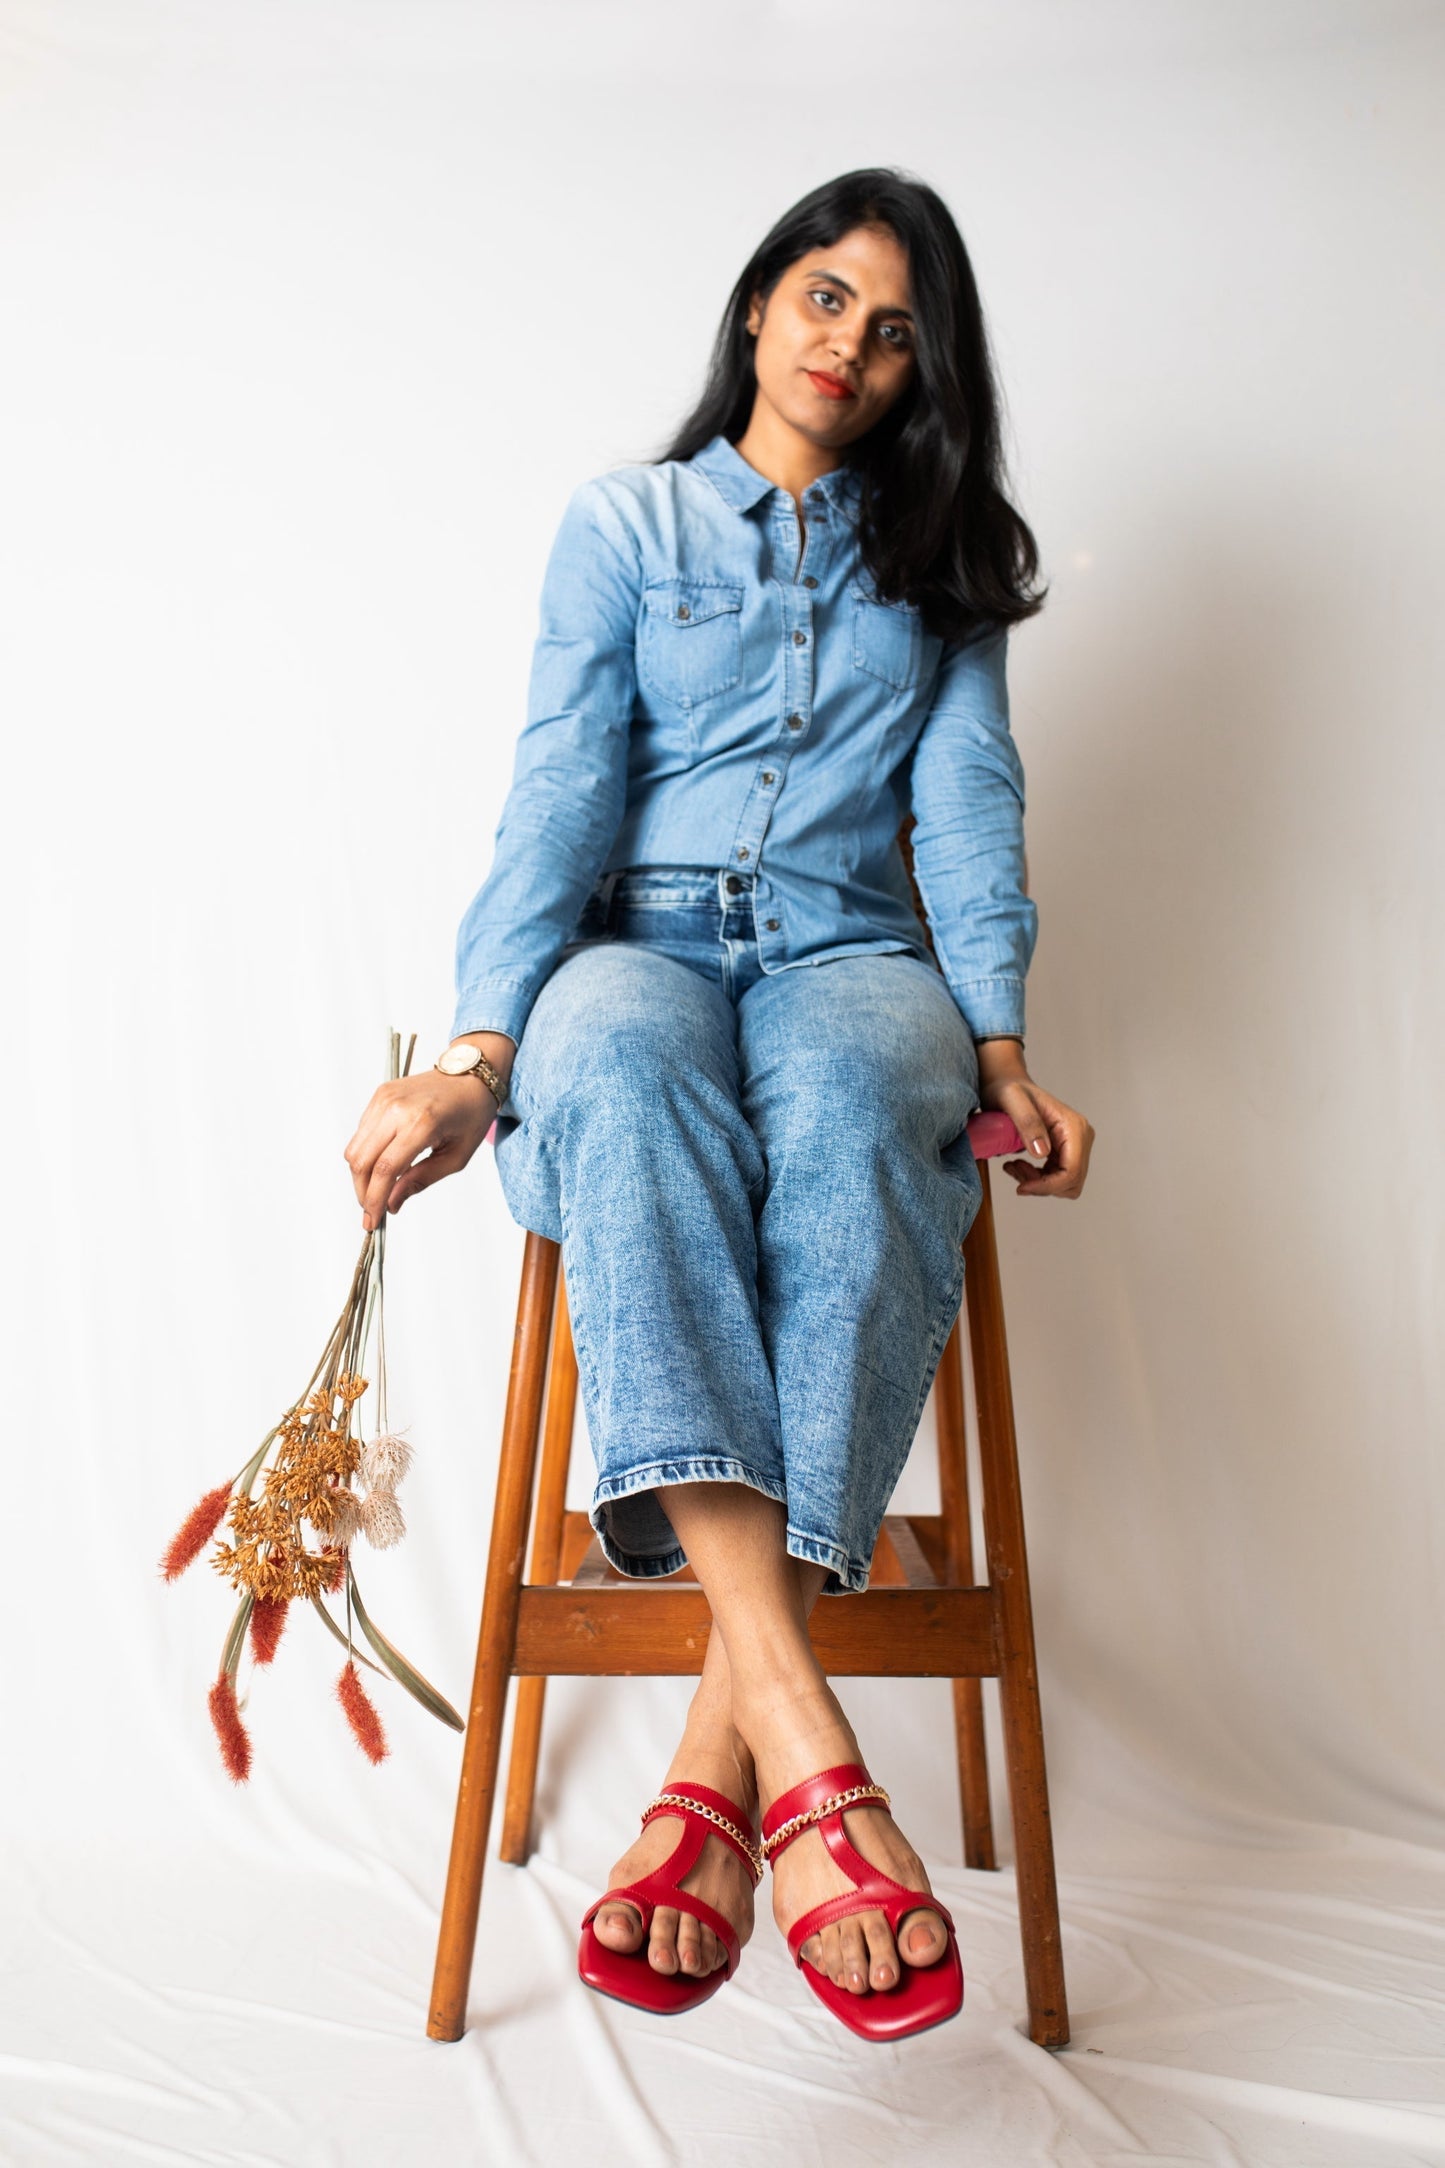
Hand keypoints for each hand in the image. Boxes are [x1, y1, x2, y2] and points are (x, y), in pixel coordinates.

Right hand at [344, 1034, 514, 1229]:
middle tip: (372, 1210)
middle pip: (361, 1160)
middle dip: (362, 1191)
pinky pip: (361, 1132)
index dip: (374, 1199)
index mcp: (422, 1123)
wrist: (470, 1075)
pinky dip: (366, 1154)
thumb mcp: (457, 1157)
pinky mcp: (379, 1094)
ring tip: (377, 1190)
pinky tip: (383, 1163)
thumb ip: (421, 1180)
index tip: (372, 1222)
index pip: (385, 1169)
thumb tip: (391, 1204)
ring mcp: (384, 1098)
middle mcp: (397, 1108)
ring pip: (355, 1147)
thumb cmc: (470, 1115)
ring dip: (360, 1175)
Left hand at [975, 1039, 1093, 1199]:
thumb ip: (1028, 1123)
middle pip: (1071, 1182)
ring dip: (1039, 1184)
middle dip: (1042, 1185)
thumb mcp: (1012, 1100)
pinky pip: (1057, 1179)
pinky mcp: (1065, 1152)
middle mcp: (1081, 1137)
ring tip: (1014, 1167)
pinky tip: (1018, 1166)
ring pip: (1065, 1184)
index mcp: (1074, 1127)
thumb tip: (1043, 1153)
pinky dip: (1037, 1181)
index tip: (1021, 1187)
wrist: (1007, 1085)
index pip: (1071, 1171)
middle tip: (1015, 1170)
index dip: (1048, 1186)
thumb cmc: (1008, 1089)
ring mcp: (1075, 1146)